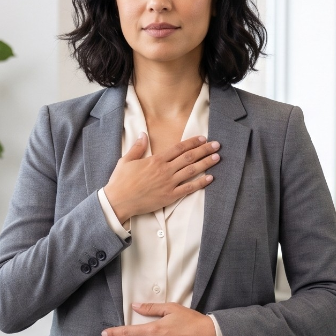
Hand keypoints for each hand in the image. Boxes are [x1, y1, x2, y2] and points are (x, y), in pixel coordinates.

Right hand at [103, 135, 219, 223]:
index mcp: (156, 160)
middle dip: (205, 150)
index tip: (202, 138)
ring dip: (206, 163)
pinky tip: (210, 178)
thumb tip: (143, 134)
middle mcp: (165, 170)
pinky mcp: (170, 196)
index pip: (179, 148)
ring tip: (217, 158)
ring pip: (192, 171)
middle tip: (217, 145)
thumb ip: (138, 147)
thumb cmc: (121, 181)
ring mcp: (169, 183)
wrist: (118, 201)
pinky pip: (189, 188)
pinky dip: (200, 183)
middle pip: (189, 157)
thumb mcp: (126, 160)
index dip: (192, 142)